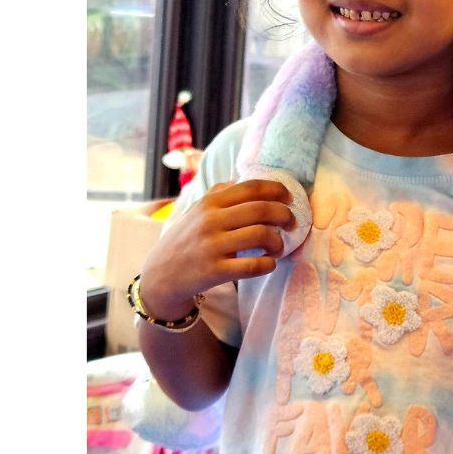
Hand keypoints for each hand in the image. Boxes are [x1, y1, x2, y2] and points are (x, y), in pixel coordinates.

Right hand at [137, 179, 295, 319]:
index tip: (289, 198)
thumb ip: (220, 193)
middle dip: (285, 215)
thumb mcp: (197, 210)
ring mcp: (212, 246)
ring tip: (279, 247)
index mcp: (210, 202)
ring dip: (279, 241)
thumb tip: (249, 179)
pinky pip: (253, 266)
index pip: (251, 188)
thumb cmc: (186, 239)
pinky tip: (269, 263)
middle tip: (291, 223)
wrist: (161, 274)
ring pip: (261, 235)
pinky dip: (269, 264)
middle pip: (261, 210)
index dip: (277, 190)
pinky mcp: (214, 271)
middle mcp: (210, 221)